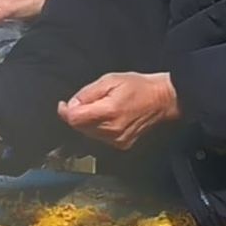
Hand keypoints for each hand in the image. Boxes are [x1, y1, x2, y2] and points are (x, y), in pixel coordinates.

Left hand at [58, 71, 178, 149]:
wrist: (162, 100)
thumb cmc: (138, 86)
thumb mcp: (110, 80)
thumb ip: (87, 93)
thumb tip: (71, 105)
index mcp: (109, 112)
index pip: (75, 119)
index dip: (65, 112)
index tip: (63, 105)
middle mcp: (112, 130)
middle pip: (79, 127)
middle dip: (77, 115)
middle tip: (85, 102)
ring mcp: (117, 140)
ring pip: (88, 134)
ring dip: (87, 122)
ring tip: (100, 108)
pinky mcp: (122, 144)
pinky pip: (100, 138)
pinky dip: (98, 128)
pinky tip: (107, 118)